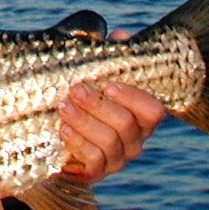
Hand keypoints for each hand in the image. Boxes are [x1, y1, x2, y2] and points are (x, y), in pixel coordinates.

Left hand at [59, 30, 164, 182]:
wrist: (54, 133)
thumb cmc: (83, 96)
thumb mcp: (94, 73)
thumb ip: (108, 55)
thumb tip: (120, 36)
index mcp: (141, 115)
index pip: (154, 110)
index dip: (134, 98)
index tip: (109, 85)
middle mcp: (134, 139)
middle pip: (126, 125)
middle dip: (99, 106)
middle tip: (76, 90)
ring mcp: (117, 159)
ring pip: (109, 143)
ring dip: (85, 123)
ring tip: (64, 107)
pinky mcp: (96, 173)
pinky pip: (94, 162)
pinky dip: (78, 144)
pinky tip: (63, 129)